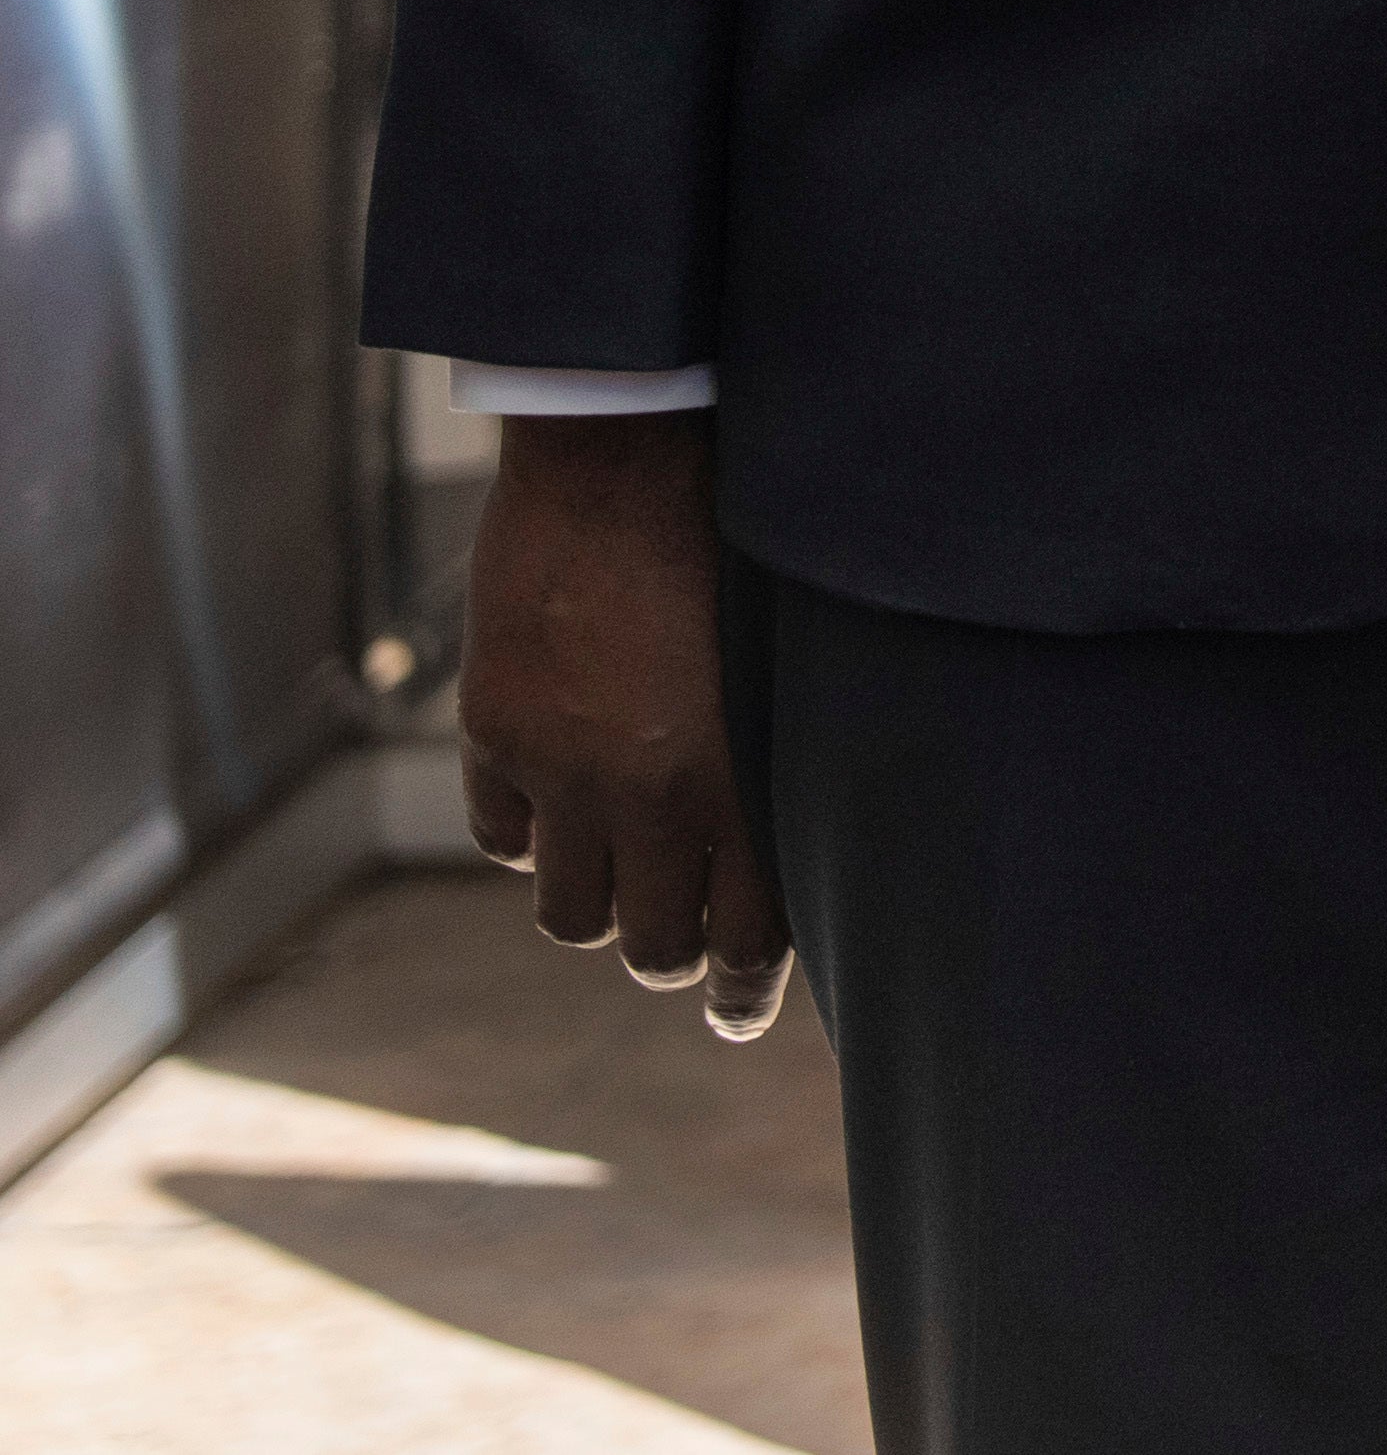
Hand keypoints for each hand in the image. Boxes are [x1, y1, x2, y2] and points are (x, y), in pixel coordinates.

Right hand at [460, 411, 789, 1038]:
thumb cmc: (749, 538)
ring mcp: (564, 768)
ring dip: (597, 906)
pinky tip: (557, 810)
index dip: (746, 988)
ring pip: (569, 914)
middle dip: (673, 954)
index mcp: (748, 776)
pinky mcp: (498, 732)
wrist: (631, 455)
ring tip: (621, 880)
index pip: (752, 934)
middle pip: (654, 943)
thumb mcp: (796, 656)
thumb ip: (792, 750)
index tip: (740, 1010)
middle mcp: (652, 793)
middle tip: (683, 946)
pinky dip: (529, 839)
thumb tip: (810, 833)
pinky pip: (503, 839)